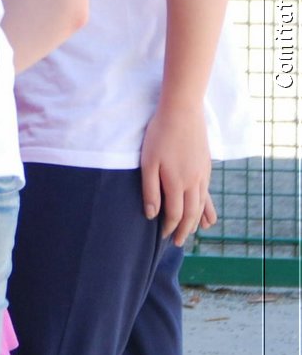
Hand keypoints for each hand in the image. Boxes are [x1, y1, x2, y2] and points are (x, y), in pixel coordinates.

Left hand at [140, 104, 210, 246]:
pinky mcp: (206, 167)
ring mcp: (202, 175)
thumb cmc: (159, 135)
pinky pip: (207, 193)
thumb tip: (152, 215)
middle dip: (184, 230)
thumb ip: (150, 190)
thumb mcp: (148, 162)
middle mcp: (193, 182)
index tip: (163, 237)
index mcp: (177, 183)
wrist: (182, 111)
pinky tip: (207, 214)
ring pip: (201, 205)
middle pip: (190, 213)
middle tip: (178, 243)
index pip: (174, 214)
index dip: (169, 227)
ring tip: (192, 232)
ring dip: (196, 221)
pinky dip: (207, 207)